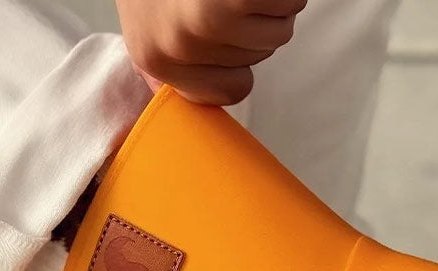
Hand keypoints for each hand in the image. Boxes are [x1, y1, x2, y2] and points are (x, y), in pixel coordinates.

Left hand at [115, 0, 306, 105]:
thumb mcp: (148, 19)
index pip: (231, 91)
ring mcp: (205, 19)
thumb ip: (174, 63)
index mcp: (156, 57)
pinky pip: (289, 2)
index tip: (230, 30)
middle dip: (256, 21)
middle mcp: (178, 46)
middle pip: (258, 56)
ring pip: (279, 29)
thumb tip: (206, 95)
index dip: (241, 61)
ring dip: (275, 1)